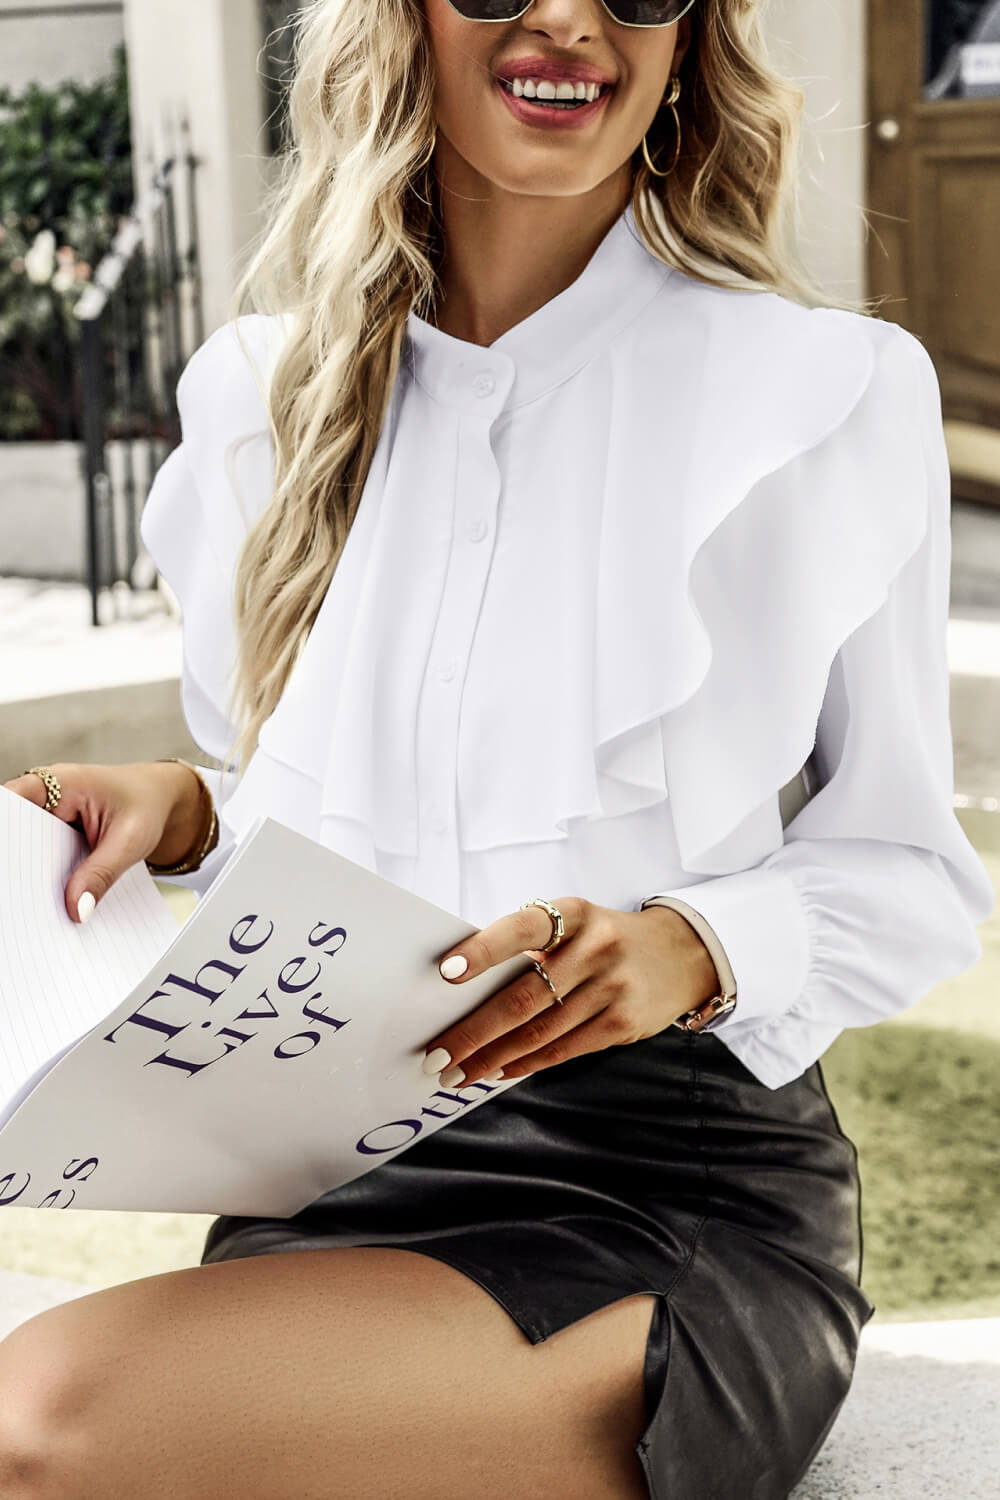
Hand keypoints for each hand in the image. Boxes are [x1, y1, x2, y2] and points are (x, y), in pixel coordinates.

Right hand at [3, 761, 202, 922]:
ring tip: (34, 904)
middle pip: (14, 828)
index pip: (12, 801)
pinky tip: (50, 899)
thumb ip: (102, 873)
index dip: (7, 831)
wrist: (161, 801)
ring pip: (24, 845)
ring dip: (28, 871)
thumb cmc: (147, 806)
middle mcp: (47, 794)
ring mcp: (48, 814)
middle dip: (16, 860)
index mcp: (62, 783)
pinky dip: (44, 875)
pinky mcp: (53, 833)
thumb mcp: (131, 840)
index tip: (10, 865)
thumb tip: (76, 908)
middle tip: (22, 896)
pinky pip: (40, 855)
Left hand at [423, 897, 721, 1088]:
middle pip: (523, 997)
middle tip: (437, 1054)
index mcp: (574, 914)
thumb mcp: (576, 924)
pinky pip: (563, 1049)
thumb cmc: (605, 940)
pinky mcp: (623, 1023)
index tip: (446, 972)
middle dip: (474, 1031)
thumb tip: (465, 993)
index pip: (521, 929)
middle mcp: (595, 948)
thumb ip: (532, 947)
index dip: (483, 950)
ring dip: (492, 1057)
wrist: (680, 955)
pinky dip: (525, 1063)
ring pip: (539, 1032)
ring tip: (458, 1072)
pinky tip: (499, 1070)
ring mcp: (613, 987)